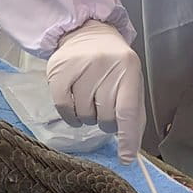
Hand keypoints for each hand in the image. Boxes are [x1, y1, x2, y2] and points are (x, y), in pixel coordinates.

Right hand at [46, 20, 145, 164]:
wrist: (87, 34)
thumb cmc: (113, 67)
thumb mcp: (129, 84)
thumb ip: (133, 117)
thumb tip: (130, 153)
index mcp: (129, 70)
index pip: (128, 110)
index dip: (128, 137)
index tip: (126, 158)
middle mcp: (106, 66)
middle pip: (105, 117)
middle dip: (105, 121)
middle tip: (103, 106)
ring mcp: (81, 66)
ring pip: (84, 115)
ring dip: (87, 116)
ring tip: (89, 100)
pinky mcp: (59, 70)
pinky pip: (64, 108)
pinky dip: (70, 116)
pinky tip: (75, 107)